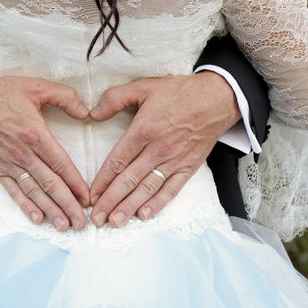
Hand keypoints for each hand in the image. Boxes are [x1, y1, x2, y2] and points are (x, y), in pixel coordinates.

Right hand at [0, 75, 89, 230]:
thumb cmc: (2, 93)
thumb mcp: (36, 86)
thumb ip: (65, 96)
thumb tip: (86, 112)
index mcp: (34, 134)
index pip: (60, 164)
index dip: (75, 183)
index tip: (88, 198)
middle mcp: (22, 153)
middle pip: (50, 184)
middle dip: (67, 205)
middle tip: (81, 222)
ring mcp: (8, 163)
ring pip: (33, 192)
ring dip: (50, 211)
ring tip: (64, 226)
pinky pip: (13, 191)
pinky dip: (25, 206)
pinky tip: (37, 219)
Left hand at [88, 72, 241, 226]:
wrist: (217, 98)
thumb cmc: (180, 92)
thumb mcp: (143, 86)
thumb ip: (115, 98)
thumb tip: (92, 113)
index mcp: (144, 130)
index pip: (118, 161)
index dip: (102, 181)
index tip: (90, 196)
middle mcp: (158, 149)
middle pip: (129, 180)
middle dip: (110, 201)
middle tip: (96, 218)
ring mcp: (174, 160)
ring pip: (148, 188)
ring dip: (130, 207)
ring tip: (115, 221)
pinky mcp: (189, 167)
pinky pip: (171, 189)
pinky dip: (158, 203)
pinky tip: (144, 215)